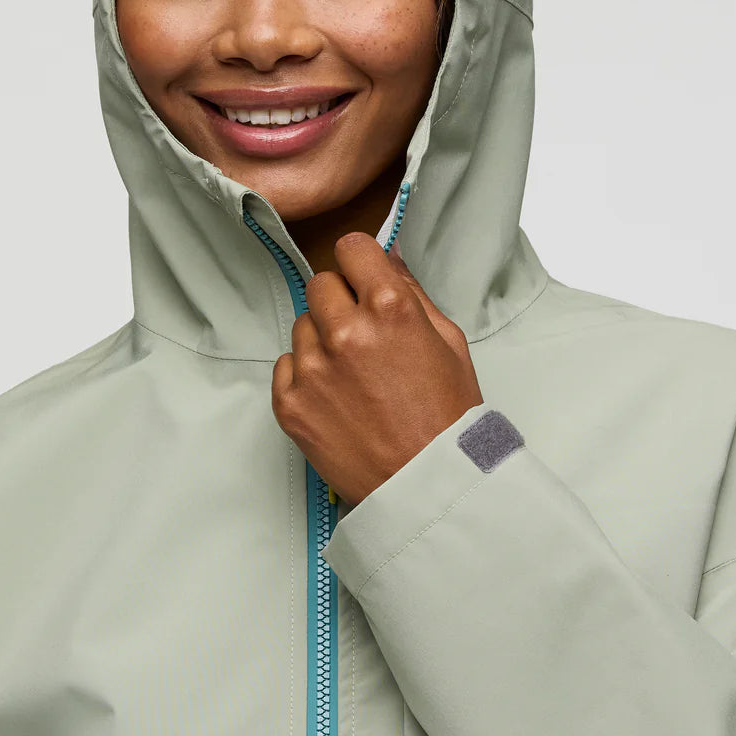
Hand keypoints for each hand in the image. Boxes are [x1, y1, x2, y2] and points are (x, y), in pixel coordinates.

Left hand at [271, 231, 483, 507]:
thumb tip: (387, 256)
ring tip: (352, 376)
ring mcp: (312, 368)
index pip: (351, 248)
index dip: (359, 263)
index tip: (363, 279)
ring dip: (322, 340)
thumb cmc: (447, 416)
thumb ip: (413, 291)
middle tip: (361, 334)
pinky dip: (305, 376)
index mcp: (390, 308)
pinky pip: (286, 364)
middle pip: (321, 284)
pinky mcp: (289, 402)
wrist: (427, 487)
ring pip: (302, 324)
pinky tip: (335, 398)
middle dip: (340, 301)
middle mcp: (345, 331)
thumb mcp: (449, 342)